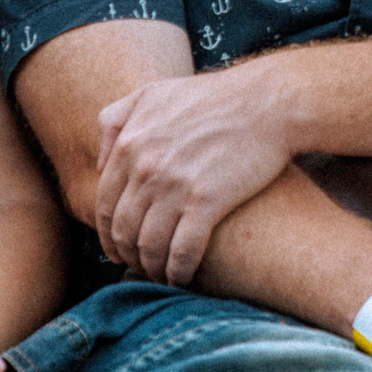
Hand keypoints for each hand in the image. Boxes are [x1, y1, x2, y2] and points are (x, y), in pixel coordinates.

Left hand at [94, 62, 295, 285]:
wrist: (271, 101)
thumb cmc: (217, 96)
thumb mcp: (155, 93)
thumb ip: (116, 120)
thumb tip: (100, 160)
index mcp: (131, 145)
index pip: (104, 204)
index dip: (108, 234)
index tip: (119, 248)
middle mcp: (146, 169)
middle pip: (124, 229)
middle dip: (127, 255)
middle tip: (139, 266)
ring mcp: (176, 186)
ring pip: (149, 244)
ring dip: (151, 267)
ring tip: (160, 275)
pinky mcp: (208, 201)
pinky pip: (182, 250)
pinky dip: (177, 271)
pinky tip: (182, 278)